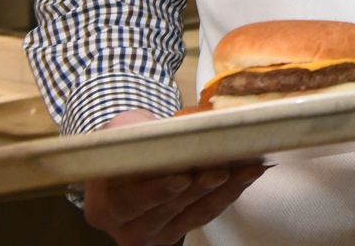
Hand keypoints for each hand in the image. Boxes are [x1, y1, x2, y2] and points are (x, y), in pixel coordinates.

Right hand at [81, 111, 265, 245]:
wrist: (123, 164)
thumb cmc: (122, 145)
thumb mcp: (120, 134)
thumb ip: (139, 133)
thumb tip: (182, 122)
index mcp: (106, 206)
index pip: (131, 200)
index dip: (158, 190)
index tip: (182, 177)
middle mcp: (128, 227)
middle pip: (168, 208)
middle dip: (199, 187)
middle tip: (223, 169)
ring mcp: (156, 232)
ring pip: (194, 212)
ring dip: (225, 189)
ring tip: (247, 167)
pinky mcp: (180, 230)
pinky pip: (208, 212)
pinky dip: (230, 192)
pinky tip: (248, 173)